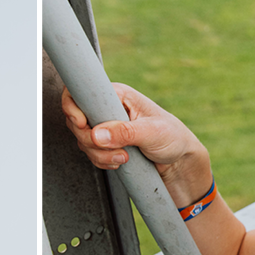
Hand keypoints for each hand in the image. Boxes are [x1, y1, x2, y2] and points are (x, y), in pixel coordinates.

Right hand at [61, 82, 214, 204]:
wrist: (180, 162)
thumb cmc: (173, 138)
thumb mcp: (152, 132)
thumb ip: (125, 132)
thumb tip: (97, 134)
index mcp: (118, 95)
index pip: (82, 91)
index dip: (74, 107)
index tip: (82, 124)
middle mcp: (108, 109)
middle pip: (77, 120)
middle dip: (90, 141)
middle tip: (116, 151)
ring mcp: (106, 127)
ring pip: (83, 140)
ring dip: (99, 154)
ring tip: (124, 158)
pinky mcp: (106, 144)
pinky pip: (91, 153)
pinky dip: (101, 161)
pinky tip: (120, 162)